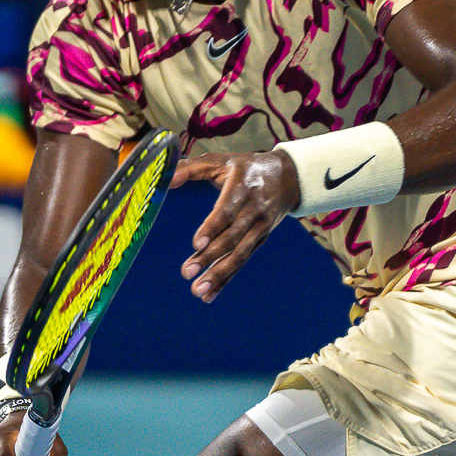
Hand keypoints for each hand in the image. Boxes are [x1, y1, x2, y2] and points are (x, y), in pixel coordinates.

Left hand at [170, 149, 297, 301]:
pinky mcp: (260, 240)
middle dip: (209, 257)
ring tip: (197, 290)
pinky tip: (210, 294)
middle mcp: (254, 210)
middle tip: (187, 272)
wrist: (288, 178)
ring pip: (239, 254)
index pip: (227, 211)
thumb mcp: (222, 160)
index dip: (212, 228)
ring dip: (218, 274)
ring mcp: (259, 227)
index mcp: (242, 187)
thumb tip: (167, 177)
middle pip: (232, 238)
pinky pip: (242, 262)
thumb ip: (192, 168)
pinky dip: (227, 279)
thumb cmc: (246, 167)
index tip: (196, 244)